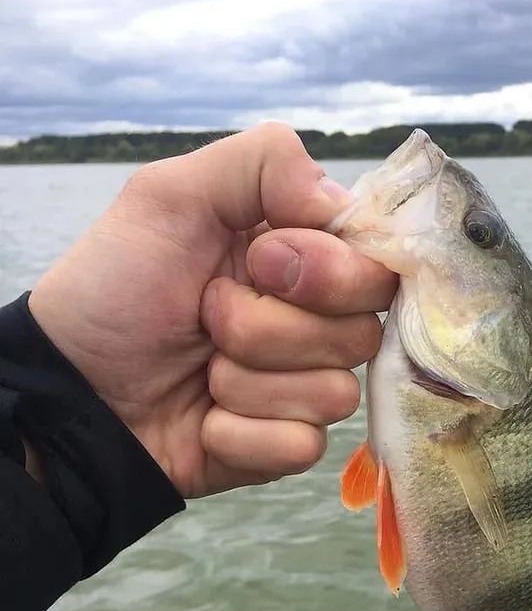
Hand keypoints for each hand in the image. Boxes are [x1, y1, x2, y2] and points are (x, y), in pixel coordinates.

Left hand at [27, 123, 396, 497]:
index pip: (378, 268)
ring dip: (246, 381)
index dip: (330, 272)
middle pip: (360, 334)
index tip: (263, 263)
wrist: (73, 386)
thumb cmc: (116, 286)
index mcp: (303, 257)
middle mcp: (315, 323)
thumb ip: (265, 163)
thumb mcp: (172, 195)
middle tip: (208, 313)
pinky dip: (240, 432)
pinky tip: (204, 420)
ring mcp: (303, 389)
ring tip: (200, 369)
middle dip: (268, 326)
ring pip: (334, 395)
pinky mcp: (286, 447)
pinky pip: (301, 445)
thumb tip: (341, 203)